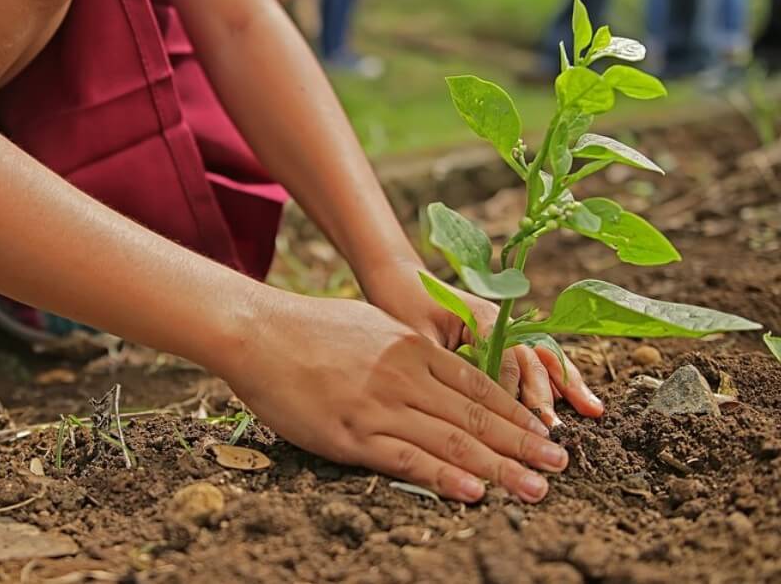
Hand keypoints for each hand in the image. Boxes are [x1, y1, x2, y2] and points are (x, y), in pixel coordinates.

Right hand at [227, 295, 569, 502]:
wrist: (258, 332)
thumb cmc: (310, 327)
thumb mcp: (372, 325)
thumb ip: (408, 350)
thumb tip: (436, 366)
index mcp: (413, 348)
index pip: (479, 387)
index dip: (517, 413)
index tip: (545, 433)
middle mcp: (406, 376)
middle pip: (477, 417)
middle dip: (523, 444)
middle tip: (560, 466)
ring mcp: (380, 406)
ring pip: (452, 442)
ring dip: (500, 467)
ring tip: (535, 487)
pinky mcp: (351, 434)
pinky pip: (407, 459)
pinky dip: (444, 477)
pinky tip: (474, 492)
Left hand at [359, 259, 604, 426]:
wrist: (399, 279)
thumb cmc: (402, 306)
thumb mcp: (417, 337)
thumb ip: (443, 364)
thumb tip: (460, 404)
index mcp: (481, 318)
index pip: (506, 360)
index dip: (511, 394)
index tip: (517, 424)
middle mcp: (501, 322)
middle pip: (531, 360)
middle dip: (544, 396)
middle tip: (553, 431)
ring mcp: (507, 329)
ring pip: (543, 358)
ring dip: (566, 385)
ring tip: (592, 411)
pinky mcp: (505, 338)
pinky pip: (536, 359)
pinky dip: (559, 379)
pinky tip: (581, 400)